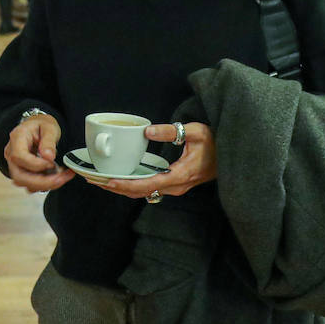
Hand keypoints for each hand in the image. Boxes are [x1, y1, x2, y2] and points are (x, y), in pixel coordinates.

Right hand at [4, 114, 73, 192]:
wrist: (37, 126)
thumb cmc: (41, 125)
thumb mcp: (49, 127)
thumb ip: (48, 141)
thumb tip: (48, 157)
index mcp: (16, 138)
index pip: (19, 157)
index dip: (36, 165)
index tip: (52, 163)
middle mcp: (11, 153)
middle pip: (19, 176)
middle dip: (42, 182)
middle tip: (61, 178)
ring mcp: (14, 164)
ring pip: (25, 183)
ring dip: (45, 184)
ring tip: (63, 176)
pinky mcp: (21, 172)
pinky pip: (30, 184)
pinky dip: (45, 185)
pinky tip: (57, 177)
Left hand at [101, 122, 216, 199]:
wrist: (230, 157)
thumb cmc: (215, 143)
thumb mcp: (196, 132)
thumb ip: (172, 131)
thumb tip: (147, 130)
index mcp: (180, 175)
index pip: (148, 184)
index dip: (126, 184)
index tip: (108, 181)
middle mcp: (175, 186)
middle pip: (141, 192)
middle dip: (116, 188)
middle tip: (94, 180)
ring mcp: (175, 188)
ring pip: (144, 192)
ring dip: (122, 188)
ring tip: (101, 181)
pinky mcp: (173, 185)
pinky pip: (149, 188)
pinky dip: (132, 185)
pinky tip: (120, 179)